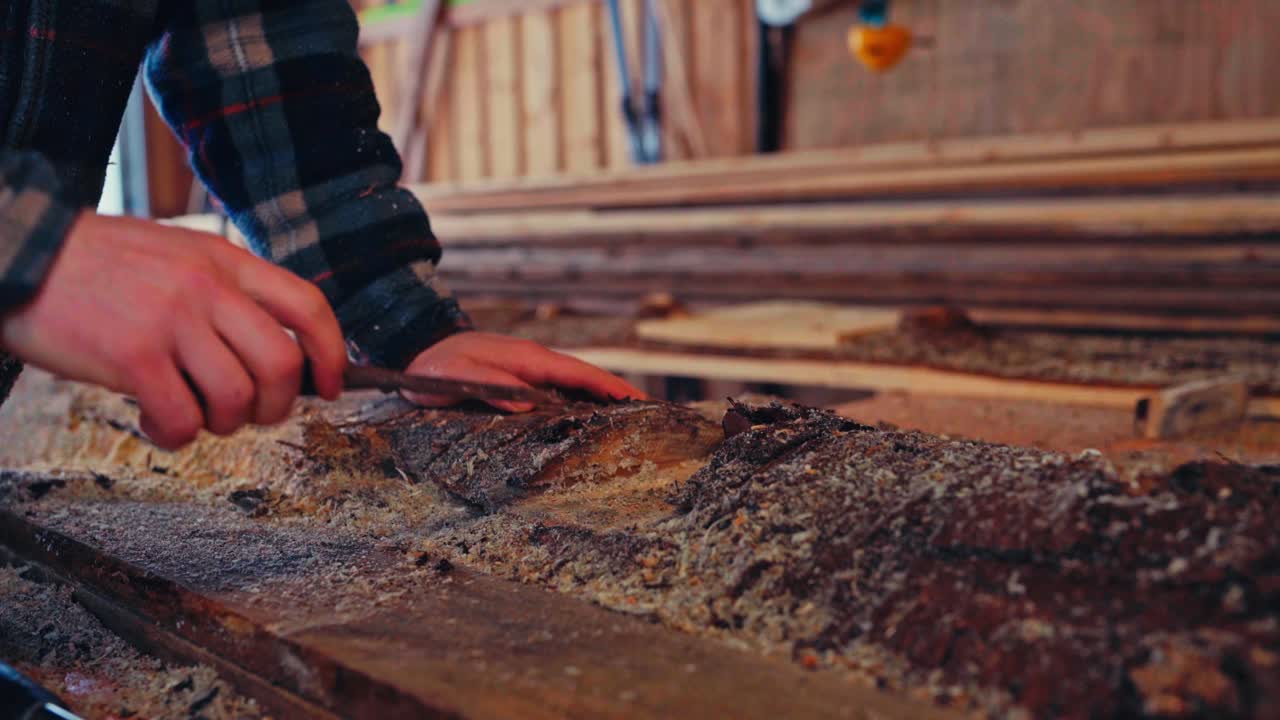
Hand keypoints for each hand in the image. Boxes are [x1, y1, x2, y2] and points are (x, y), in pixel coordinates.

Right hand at [0, 212, 346, 448]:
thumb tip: (273, 349)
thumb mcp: (178, 254)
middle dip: (278, 404)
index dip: (331, 354)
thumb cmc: (97, 264)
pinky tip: (153, 421)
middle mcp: (208, 288)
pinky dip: (175, 435)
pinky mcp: (134, 357)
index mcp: (225, 260)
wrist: (20, 253)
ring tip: (193, 413)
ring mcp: (172, 321)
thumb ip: (225, 291)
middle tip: (251, 412)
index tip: (330, 385)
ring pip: (238, 397)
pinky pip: (182, 420)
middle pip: (284, 363)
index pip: (308, 306)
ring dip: (224, 423)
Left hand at [402, 331, 644, 411]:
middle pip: (586, 378)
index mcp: (527, 358)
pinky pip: (558, 390)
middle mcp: (534, 361)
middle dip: (617, 393)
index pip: (579, 372)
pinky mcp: (521, 379)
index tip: (638, 400)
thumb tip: (529, 405)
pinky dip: (581, 400)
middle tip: (650, 414)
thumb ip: (491, 386)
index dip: (609, 386)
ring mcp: (529, 369)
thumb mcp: (458, 377)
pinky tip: (590, 417)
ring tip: (631, 418)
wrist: (417, 349)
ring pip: (575, 384)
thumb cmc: (435, 366)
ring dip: (602, 398)